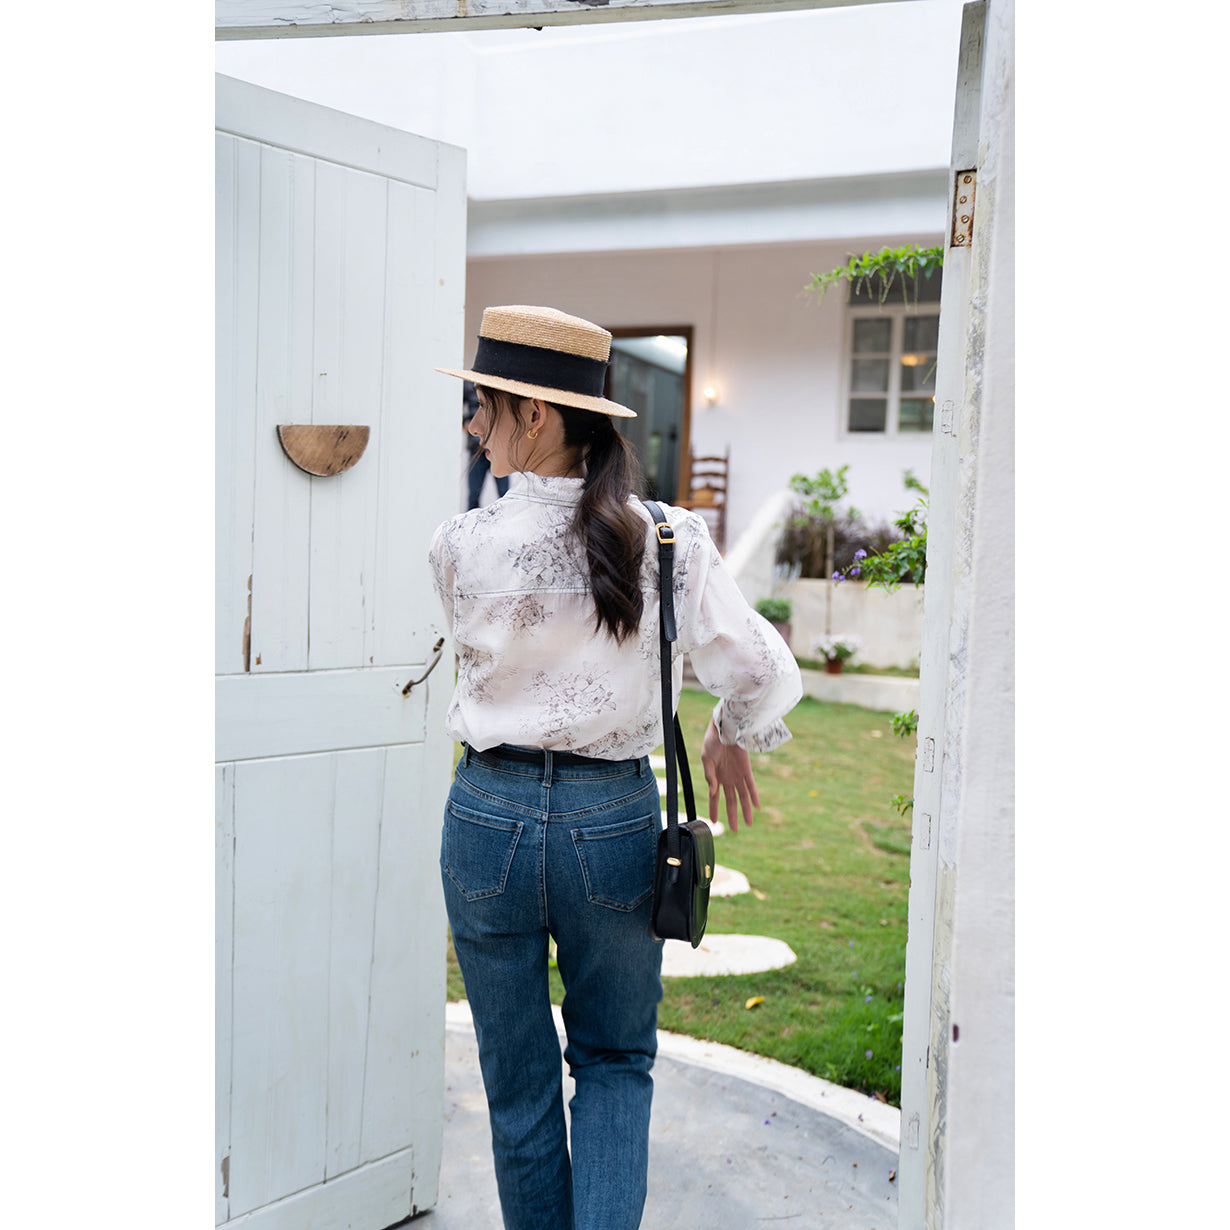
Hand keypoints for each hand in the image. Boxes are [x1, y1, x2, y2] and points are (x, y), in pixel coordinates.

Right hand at [701, 718, 760, 833]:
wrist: (725, 727)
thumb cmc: (713, 740)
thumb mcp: (706, 759)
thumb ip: (710, 776)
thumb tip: (713, 792)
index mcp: (715, 776)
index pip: (715, 797)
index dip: (714, 809)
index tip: (714, 821)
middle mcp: (727, 778)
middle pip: (731, 801)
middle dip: (732, 816)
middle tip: (735, 830)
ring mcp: (737, 775)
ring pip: (743, 797)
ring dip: (746, 810)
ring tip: (748, 824)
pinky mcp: (746, 769)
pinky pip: (751, 785)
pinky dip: (754, 796)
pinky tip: (757, 807)